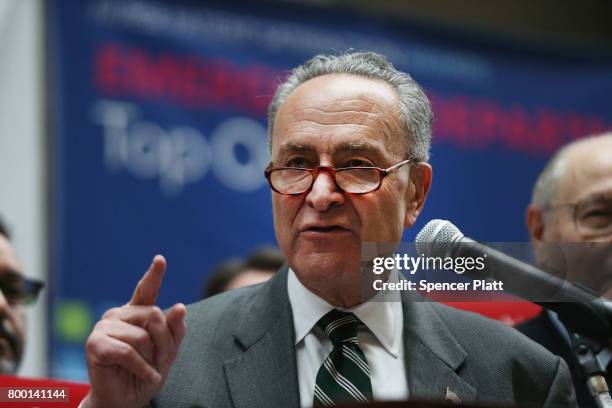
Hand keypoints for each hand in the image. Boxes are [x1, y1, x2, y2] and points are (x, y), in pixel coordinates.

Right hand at [81, 255, 186, 407]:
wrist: (125, 401)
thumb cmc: (145, 374)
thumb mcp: (168, 351)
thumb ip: (174, 329)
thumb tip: (180, 307)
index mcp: (137, 314)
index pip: (147, 290)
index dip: (154, 275)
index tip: (160, 259)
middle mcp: (119, 314)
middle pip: (155, 316)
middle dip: (164, 342)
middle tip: (159, 361)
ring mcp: (105, 326)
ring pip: (143, 335)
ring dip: (151, 358)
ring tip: (146, 369)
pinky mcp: (95, 343)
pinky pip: (129, 351)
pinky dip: (141, 368)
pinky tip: (144, 375)